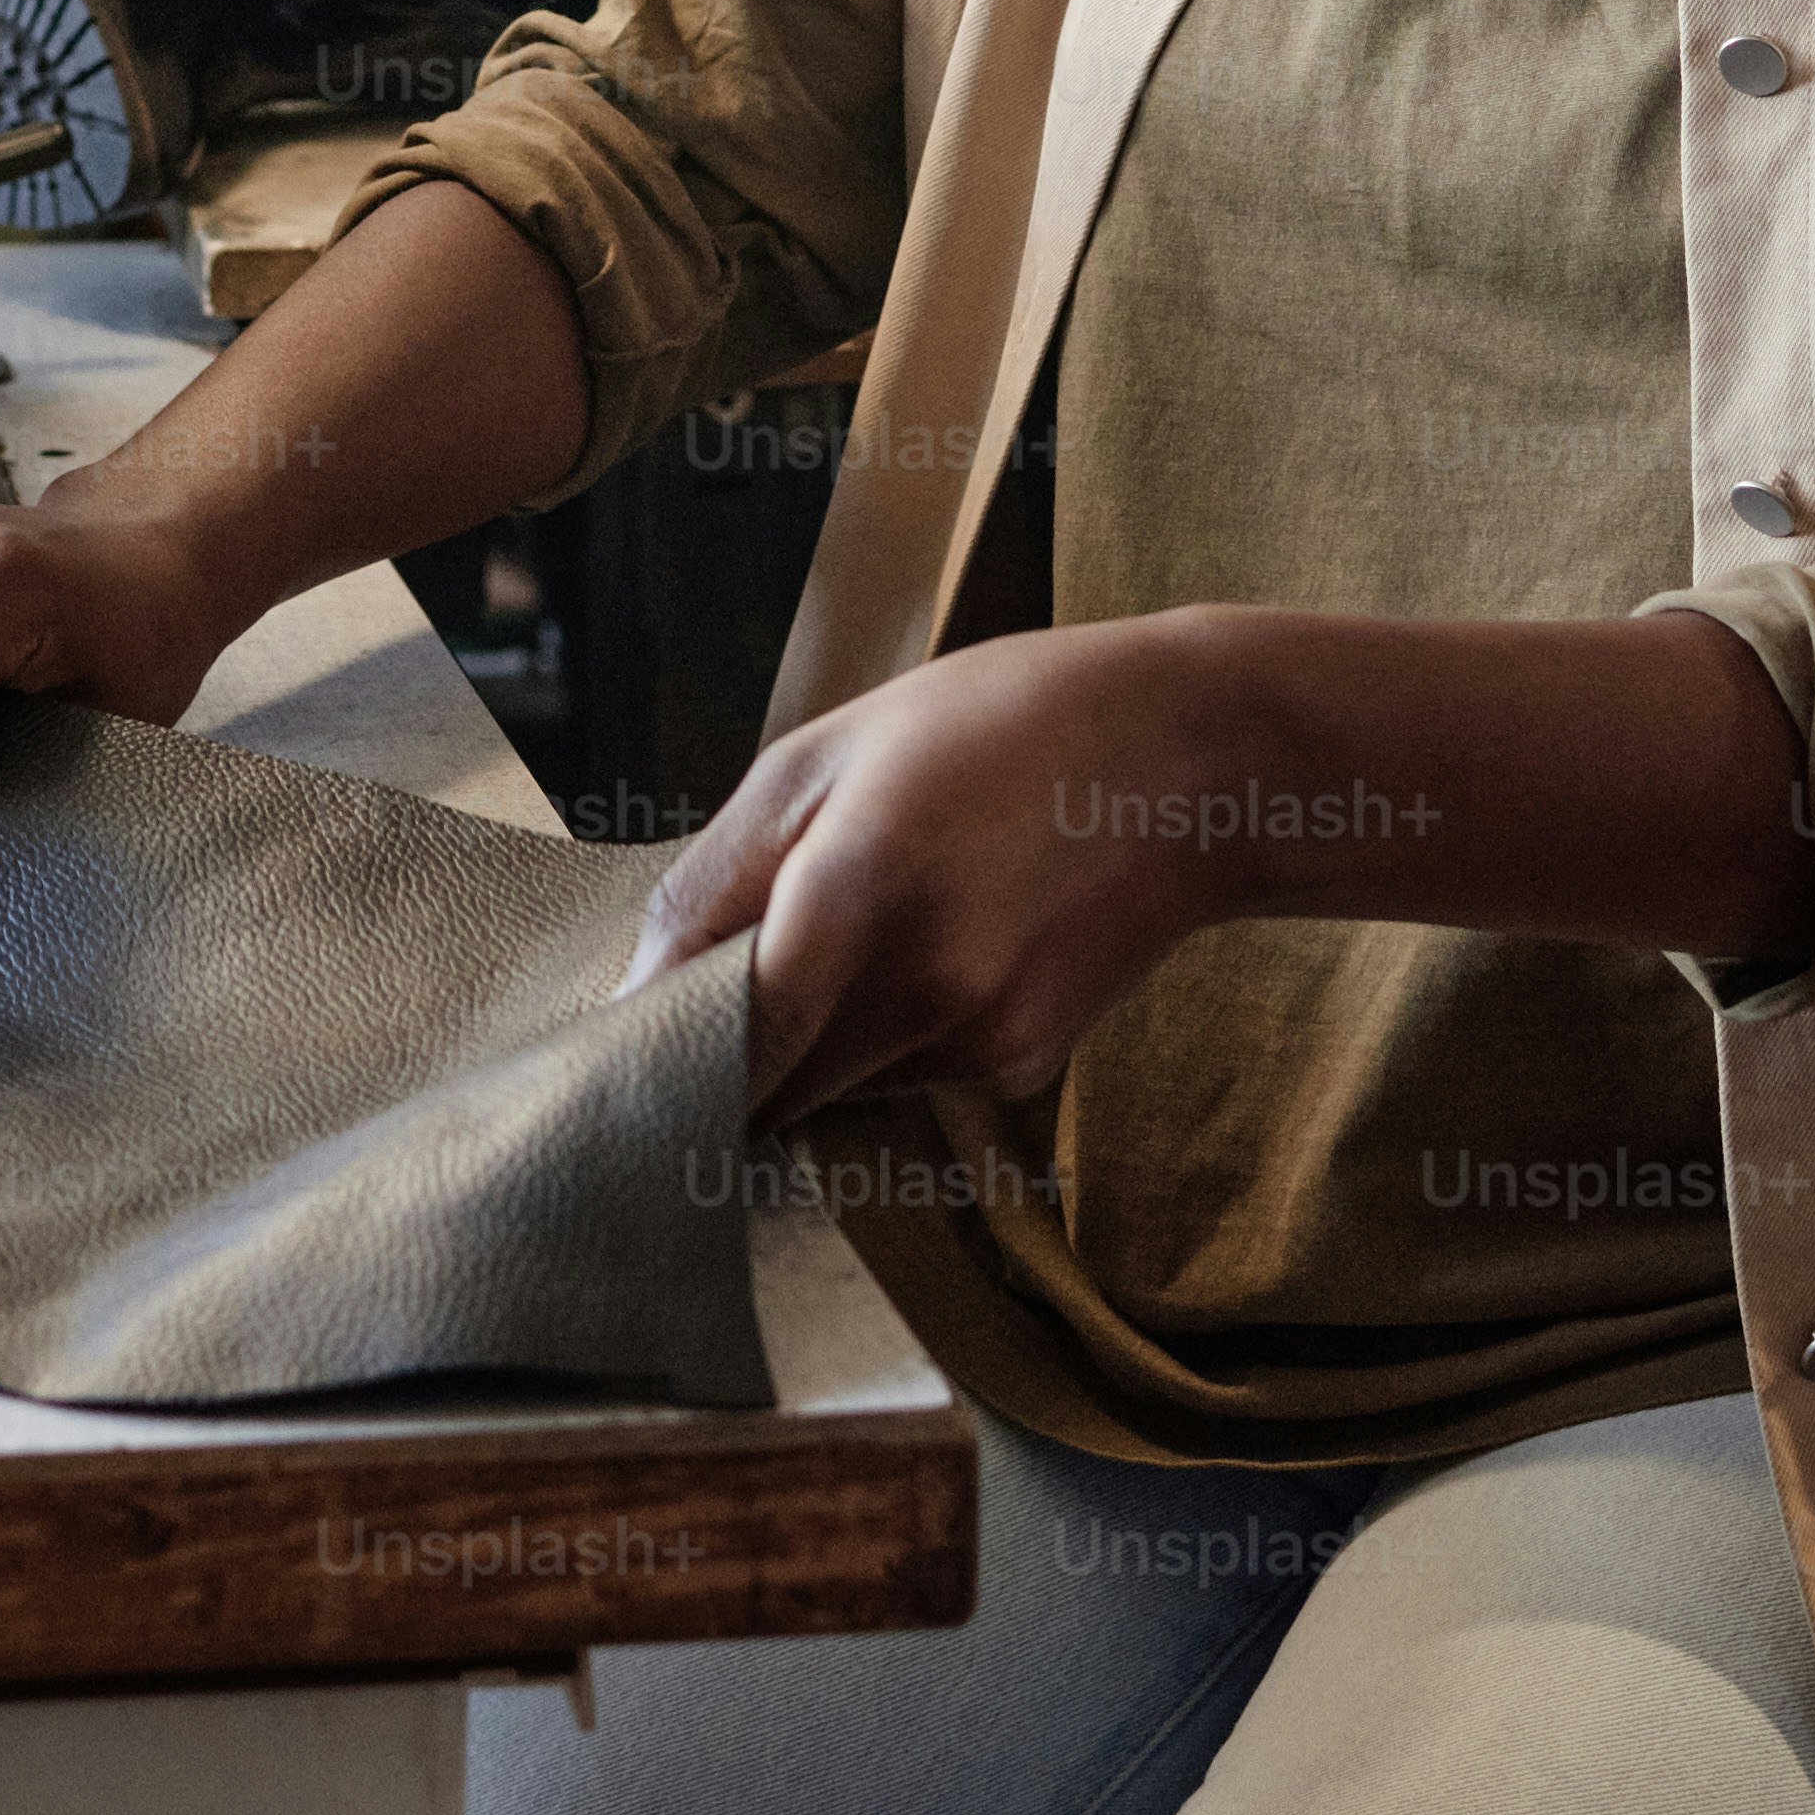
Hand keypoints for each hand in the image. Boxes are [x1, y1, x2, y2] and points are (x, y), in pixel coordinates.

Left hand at [627, 620, 1266, 1126]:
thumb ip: (719, 880)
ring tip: (849, 929)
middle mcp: (921, 991)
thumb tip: (633, 990)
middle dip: (722, 1056)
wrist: (1195, 763)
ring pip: (830, 1090)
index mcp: (857, 890)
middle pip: (766, 1089)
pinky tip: (929, 946)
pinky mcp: (1017, 1069)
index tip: (619, 1053)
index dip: (662, 1061)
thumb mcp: (828, 753)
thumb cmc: (998, 723)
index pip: (725, 1043)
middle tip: (710, 982)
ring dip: (803, 1043)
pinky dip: (879, 1037)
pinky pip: (901, 1079)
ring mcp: (978, 1042)